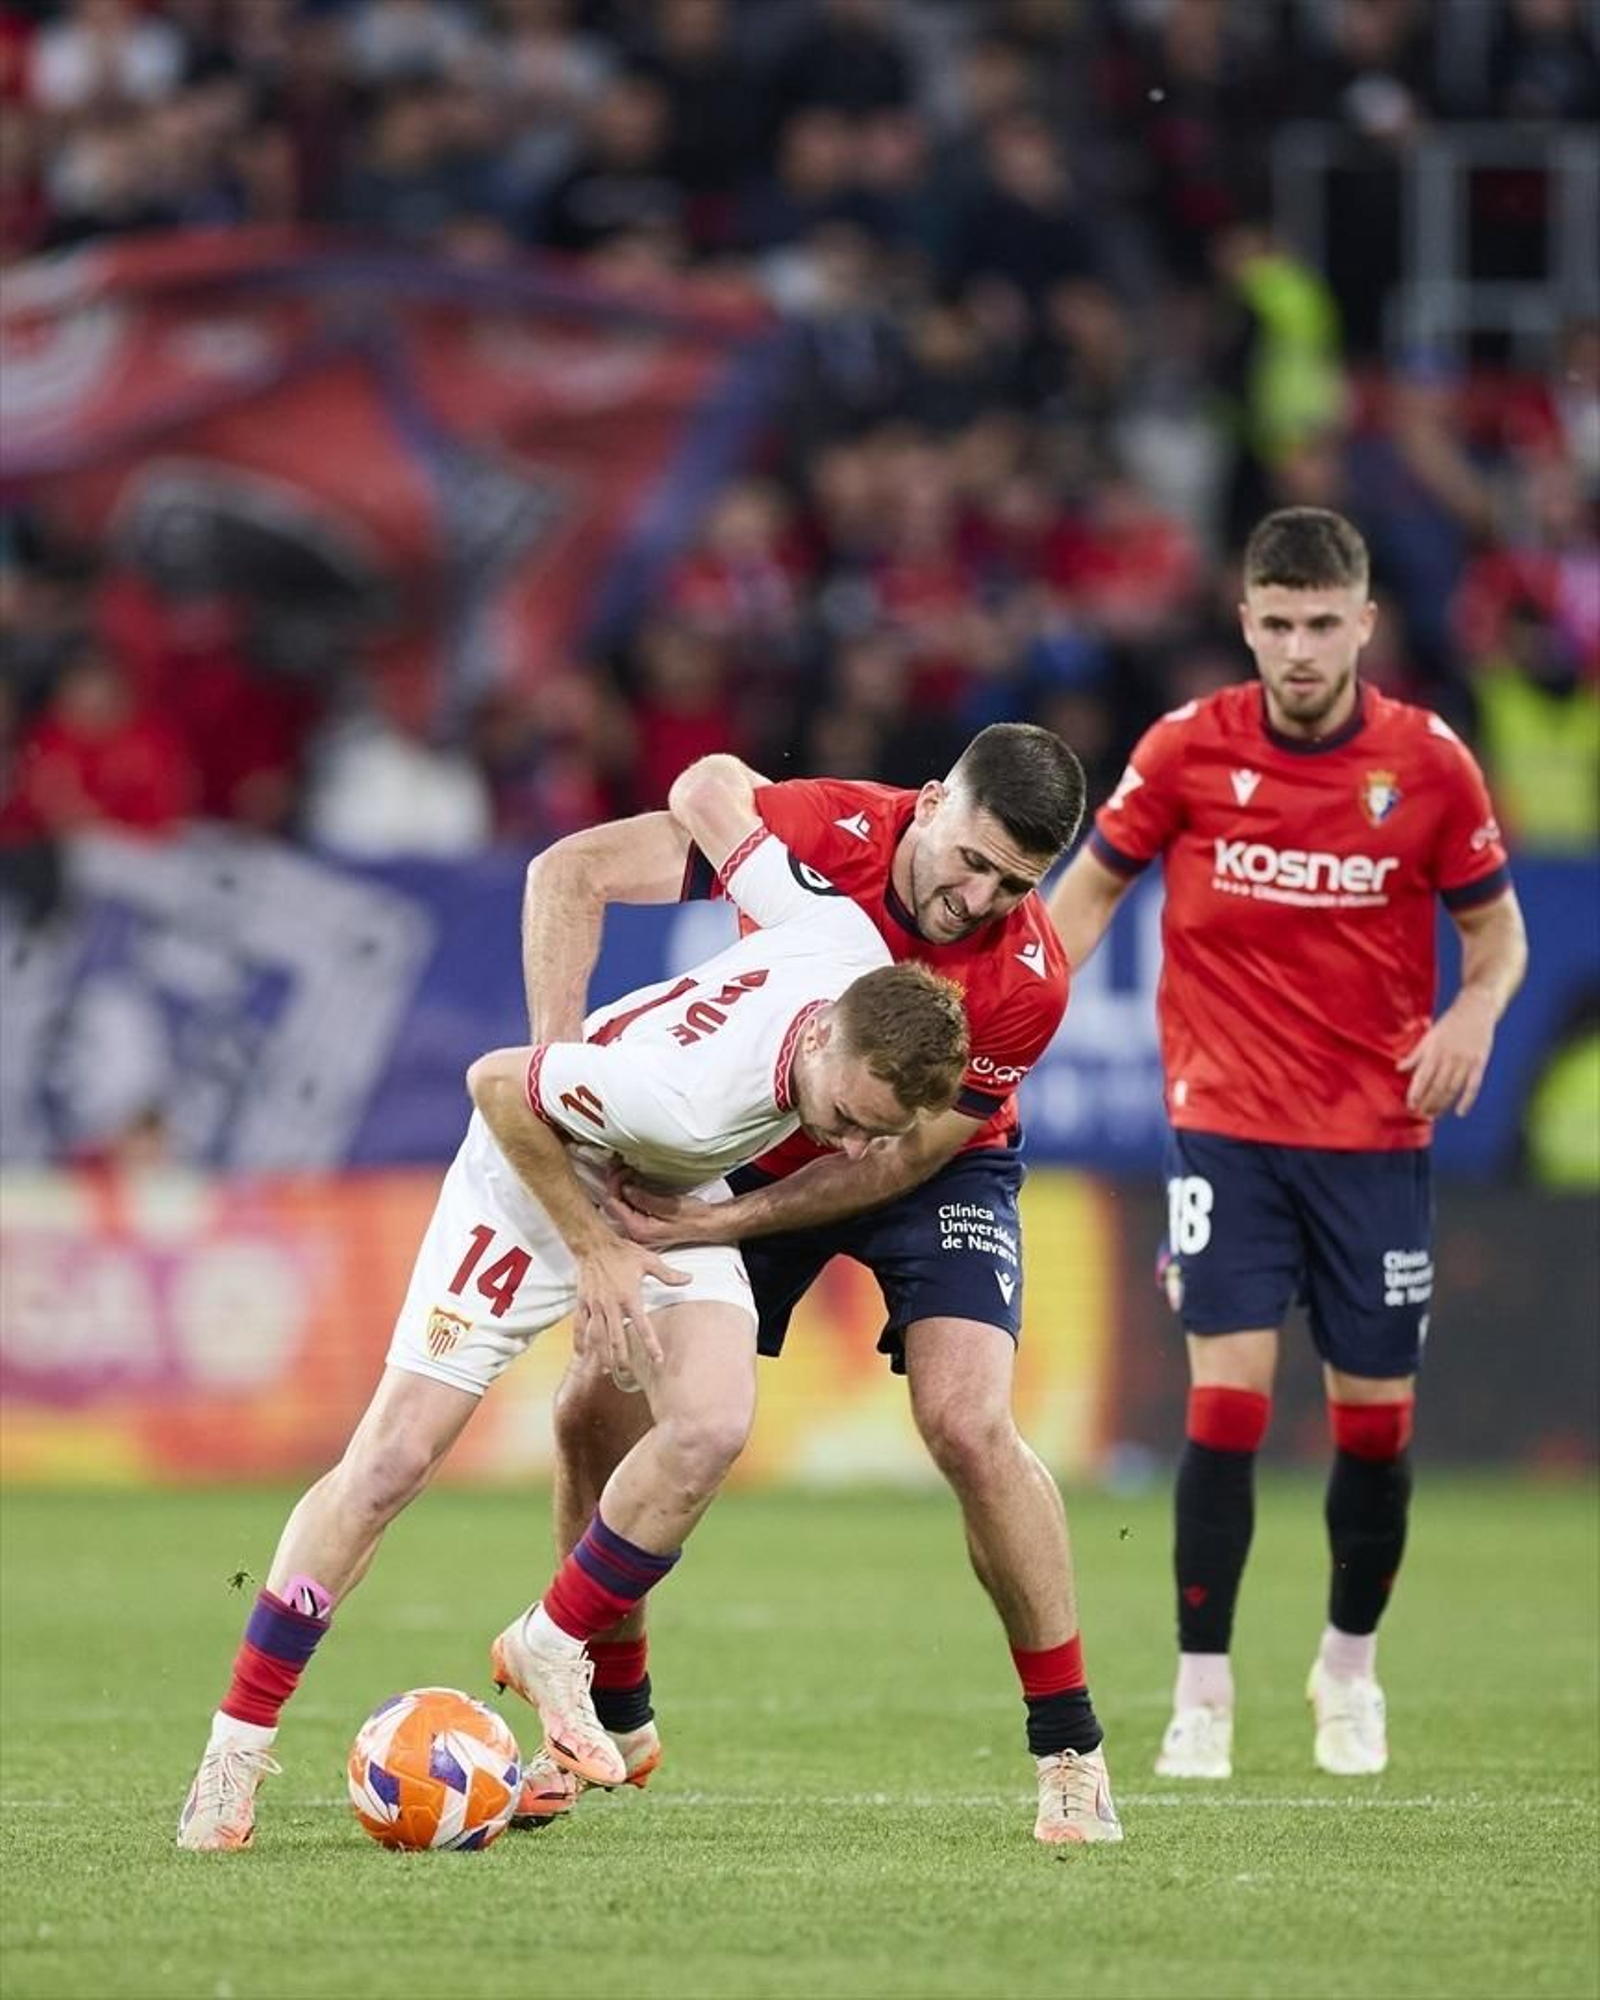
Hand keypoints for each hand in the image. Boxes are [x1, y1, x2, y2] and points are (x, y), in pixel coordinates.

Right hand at [571, 1229, 689, 1376]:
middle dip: (622, 1358)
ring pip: (598, 1336)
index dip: (651, 1345)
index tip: (657, 1360)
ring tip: (606, 1370)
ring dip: (602, 1354)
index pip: (642, 1327)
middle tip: (627, 1374)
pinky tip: (581, 1353)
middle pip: (617, 1338)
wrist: (593, 1244)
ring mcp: (595, 1305)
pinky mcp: (583, 1302)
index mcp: (630, 1298)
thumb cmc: (622, 1252)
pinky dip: (580, 1340)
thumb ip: (668, 1274)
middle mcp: (612, 1305)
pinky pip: (580, 1325)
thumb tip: (689, 1278)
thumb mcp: (648, 1261)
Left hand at [605, 1176, 725, 1249]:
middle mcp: (637, 1231)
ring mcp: (640, 1227)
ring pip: (620, 1203)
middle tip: (618, 1163)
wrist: (709, 1224)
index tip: (622, 1168)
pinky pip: (628, 1204)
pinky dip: (627, 1189)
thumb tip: (625, 1189)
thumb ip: (645, 1199)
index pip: (615, 1204)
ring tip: (621, 1166)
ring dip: (619, 1184)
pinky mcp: (645, 1220)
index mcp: (640, 1230)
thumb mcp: (671, 1206)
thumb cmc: (695, 1217)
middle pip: (614, 1204)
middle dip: (614, 1182)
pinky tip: (629, 1178)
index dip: (615, 1184)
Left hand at [1396, 990, 1496, 1117]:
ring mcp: (1465, 1060)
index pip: (1422, 1077)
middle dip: (1428, 1103)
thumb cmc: (1450, 1023)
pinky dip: (1467, 1100)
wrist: (1476, 1007)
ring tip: (1434, 1115)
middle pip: (1436, 1086)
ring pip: (1452, 1089)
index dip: (1416, 1093)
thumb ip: (1416, 1054)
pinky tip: (1460, 1112)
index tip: (1411, 1105)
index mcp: (1434, 1050)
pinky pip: (1473, 1086)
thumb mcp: (1430, 1036)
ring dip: (1442, 1104)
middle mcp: (1448, 1057)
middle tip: (1422, 1114)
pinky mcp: (1480, 1062)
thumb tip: (1398, 1068)